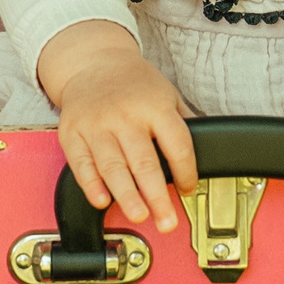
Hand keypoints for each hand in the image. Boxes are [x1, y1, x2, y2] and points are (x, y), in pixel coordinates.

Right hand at [36, 19, 198, 232]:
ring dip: (127, 195)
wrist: (93, 62)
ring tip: (140, 214)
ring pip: (113, 167)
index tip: (188, 189)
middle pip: (144, 162)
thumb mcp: (168, 93)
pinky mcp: (72, 133)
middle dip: (157, 196)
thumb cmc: (134, 83)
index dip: (186, 172)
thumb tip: (211, 149)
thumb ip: (186, 122)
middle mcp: (125, 115)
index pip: (177, 145)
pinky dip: (91, 186)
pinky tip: (102, 201)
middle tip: (167, 221)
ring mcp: (96, 124)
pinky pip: (81, 164)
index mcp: (154, 106)